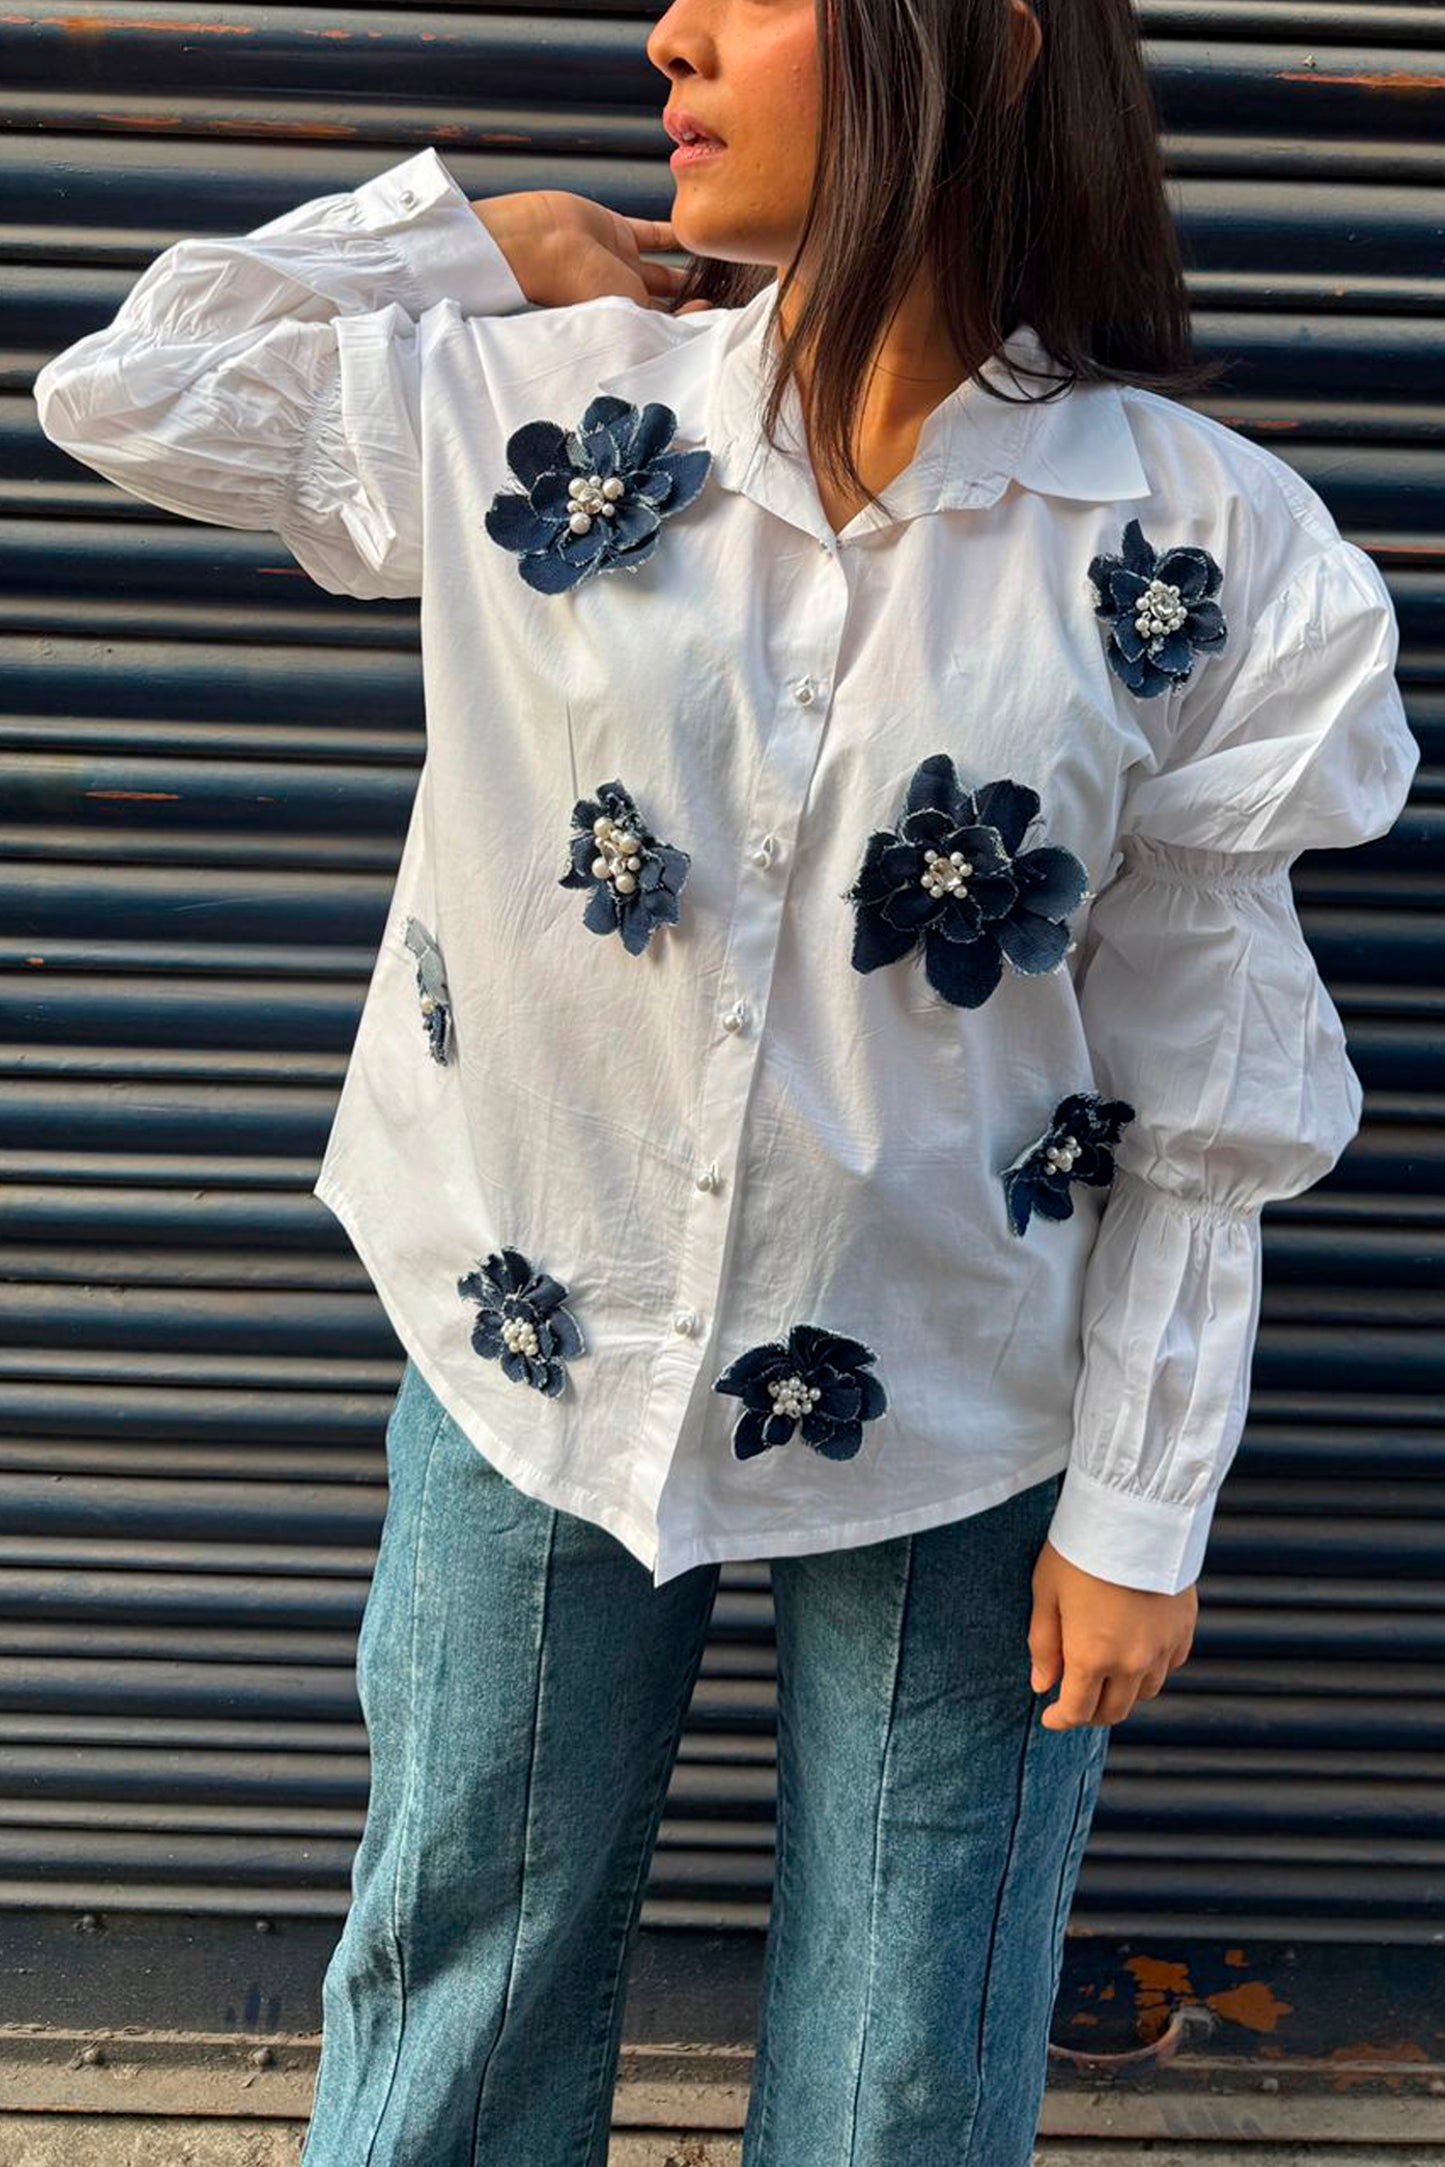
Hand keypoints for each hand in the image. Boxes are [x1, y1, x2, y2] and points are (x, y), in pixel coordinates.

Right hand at [472, 191, 710, 313]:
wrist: (541, 242)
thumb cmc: (576, 287)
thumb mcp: (630, 317)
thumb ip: (667, 324)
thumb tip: (704, 329)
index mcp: (627, 325)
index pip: (669, 331)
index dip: (696, 326)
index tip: (724, 317)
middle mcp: (626, 299)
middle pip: (670, 303)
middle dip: (697, 301)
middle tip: (729, 294)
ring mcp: (623, 265)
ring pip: (665, 269)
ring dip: (692, 268)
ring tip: (722, 265)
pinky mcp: (618, 233)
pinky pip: (654, 235)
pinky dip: (677, 235)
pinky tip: (700, 233)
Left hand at [1028, 1539, 1196, 1731]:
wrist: (1133, 1514)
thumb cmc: (1081, 1549)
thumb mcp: (1046, 1593)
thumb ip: (1043, 1645)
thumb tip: (1042, 1684)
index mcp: (1091, 1657)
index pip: (1077, 1711)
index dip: (1060, 1720)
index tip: (1050, 1716)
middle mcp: (1132, 1662)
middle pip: (1114, 1711)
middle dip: (1090, 1712)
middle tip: (1074, 1699)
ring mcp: (1162, 1647)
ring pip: (1145, 1692)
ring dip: (1122, 1693)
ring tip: (1104, 1675)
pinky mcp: (1184, 1628)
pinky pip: (1169, 1665)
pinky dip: (1151, 1669)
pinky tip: (1136, 1652)